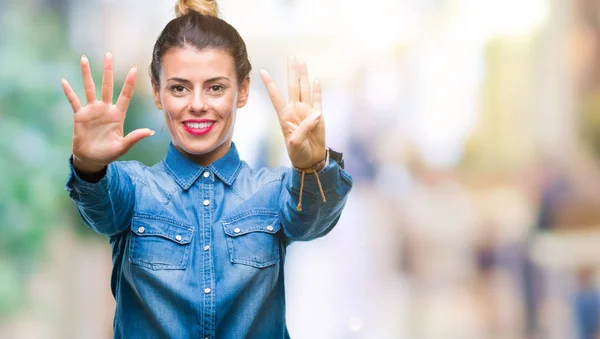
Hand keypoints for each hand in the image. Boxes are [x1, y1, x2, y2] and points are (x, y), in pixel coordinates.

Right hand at [61, 53, 153, 173]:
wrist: (92, 159)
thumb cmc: (109, 153)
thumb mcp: (123, 146)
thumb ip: (135, 138)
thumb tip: (149, 132)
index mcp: (118, 115)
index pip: (125, 95)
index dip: (129, 82)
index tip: (134, 69)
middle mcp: (105, 109)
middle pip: (107, 85)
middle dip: (107, 70)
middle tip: (109, 54)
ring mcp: (92, 110)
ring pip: (89, 88)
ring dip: (86, 74)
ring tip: (84, 58)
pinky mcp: (80, 115)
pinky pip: (74, 101)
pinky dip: (69, 92)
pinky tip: (64, 81)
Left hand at [260, 56, 325, 169]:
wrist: (310, 159)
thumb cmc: (298, 153)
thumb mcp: (295, 143)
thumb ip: (304, 128)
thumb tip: (316, 114)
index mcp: (284, 116)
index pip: (276, 96)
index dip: (270, 84)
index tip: (263, 71)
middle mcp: (294, 110)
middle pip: (293, 86)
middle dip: (292, 72)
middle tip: (291, 57)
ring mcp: (306, 111)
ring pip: (305, 89)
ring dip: (304, 75)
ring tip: (302, 62)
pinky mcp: (318, 116)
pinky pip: (317, 100)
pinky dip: (317, 90)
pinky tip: (316, 80)